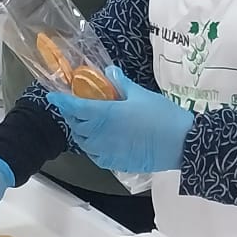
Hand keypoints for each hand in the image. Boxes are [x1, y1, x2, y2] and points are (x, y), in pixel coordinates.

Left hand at [47, 66, 193, 173]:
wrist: (182, 144)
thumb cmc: (161, 116)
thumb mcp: (140, 94)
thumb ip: (121, 84)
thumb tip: (109, 72)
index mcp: (104, 115)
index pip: (74, 108)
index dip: (62, 102)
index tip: (54, 97)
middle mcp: (100, 135)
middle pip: (76, 125)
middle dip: (74, 115)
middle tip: (79, 106)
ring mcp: (106, 151)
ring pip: (83, 142)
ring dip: (82, 132)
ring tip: (90, 123)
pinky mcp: (114, 163)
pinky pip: (95, 155)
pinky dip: (93, 146)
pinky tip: (102, 140)